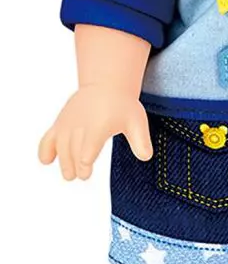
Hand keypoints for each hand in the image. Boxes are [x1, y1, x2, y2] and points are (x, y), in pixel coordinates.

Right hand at [38, 84, 152, 180]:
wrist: (106, 86)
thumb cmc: (122, 107)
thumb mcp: (136, 122)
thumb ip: (140, 140)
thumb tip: (146, 157)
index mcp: (98, 125)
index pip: (88, 147)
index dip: (84, 161)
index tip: (86, 173)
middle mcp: (80, 124)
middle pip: (72, 149)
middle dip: (73, 165)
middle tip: (79, 176)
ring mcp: (68, 124)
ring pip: (60, 145)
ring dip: (62, 161)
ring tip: (68, 175)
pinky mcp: (60, 124)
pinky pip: (48, 137)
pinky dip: (45, 149)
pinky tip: (46, 160)